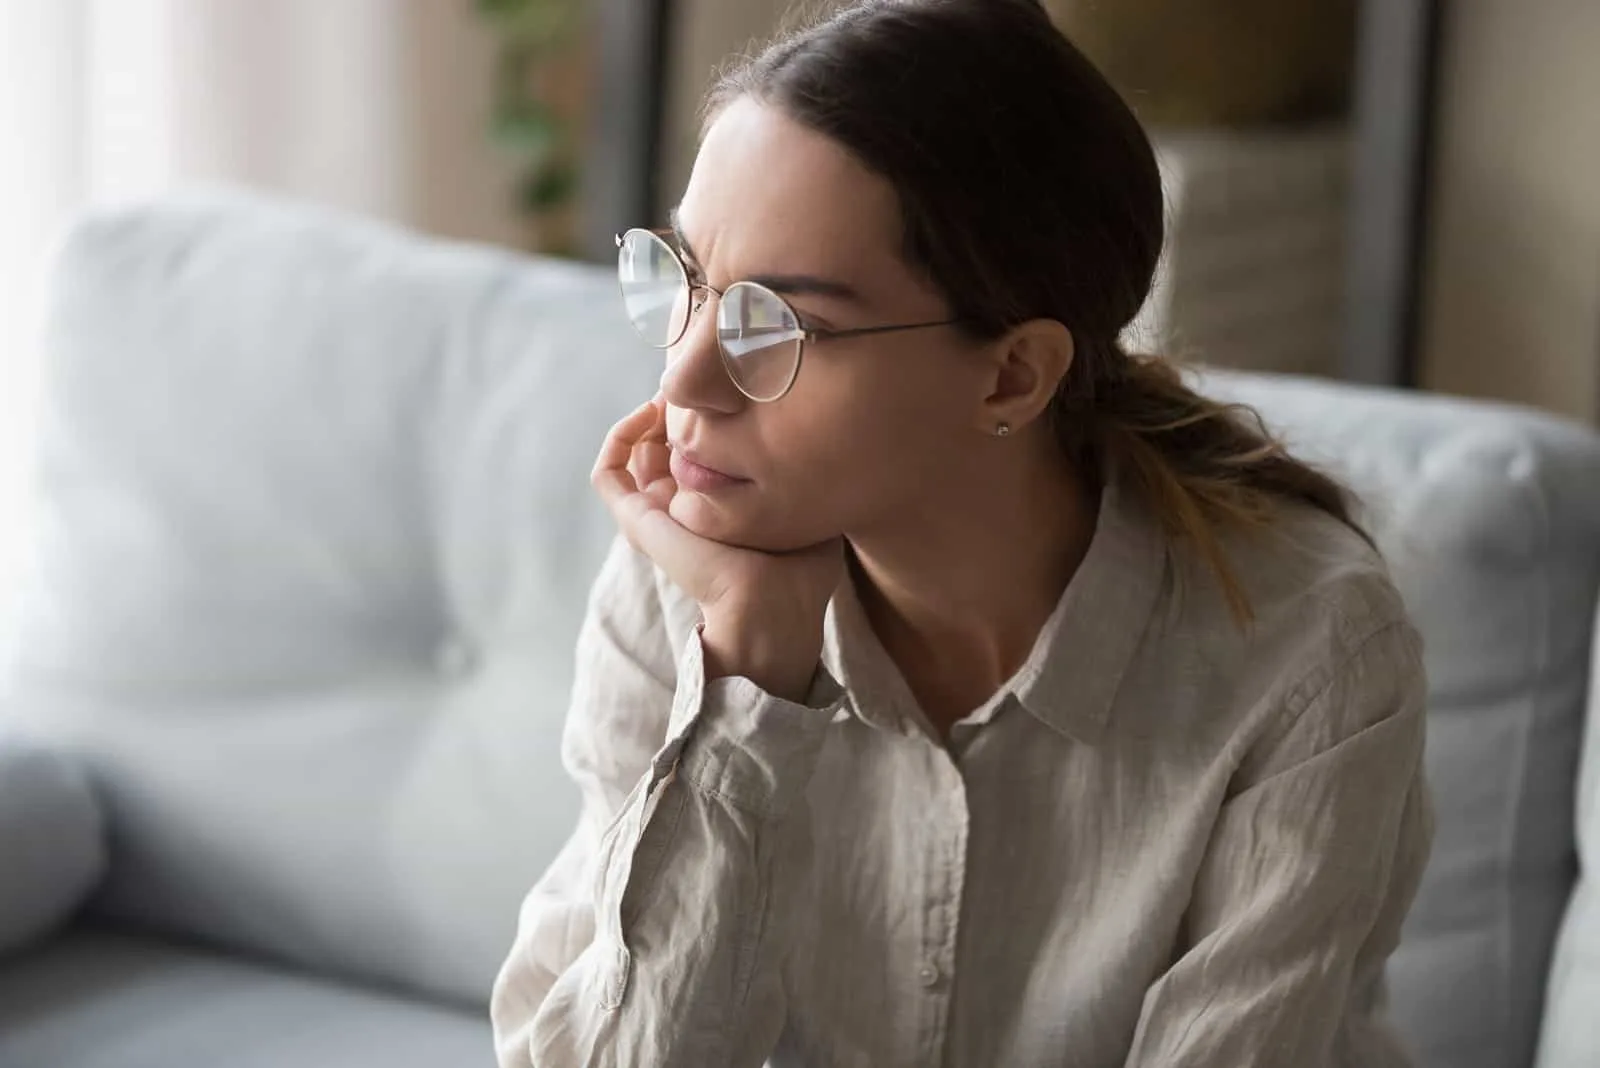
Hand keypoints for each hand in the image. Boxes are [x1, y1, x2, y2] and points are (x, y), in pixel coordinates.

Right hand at [591, 394, 844, 700]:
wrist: (774, 603)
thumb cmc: (801, 567)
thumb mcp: (803, 505)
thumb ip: (797, 474)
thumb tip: (813, 433)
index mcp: (713, 510)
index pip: (692, 454)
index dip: (703, 418)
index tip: (727, 392)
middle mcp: (680, 511)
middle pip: (660, 446)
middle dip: (675, 410)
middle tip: (700, 384)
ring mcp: (654, 515)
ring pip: (632, 454)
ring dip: (647, 417)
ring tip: (673, 393)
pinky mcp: (637, 519)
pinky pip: (607, 473)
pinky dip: (620, 438)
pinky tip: (651, 412)